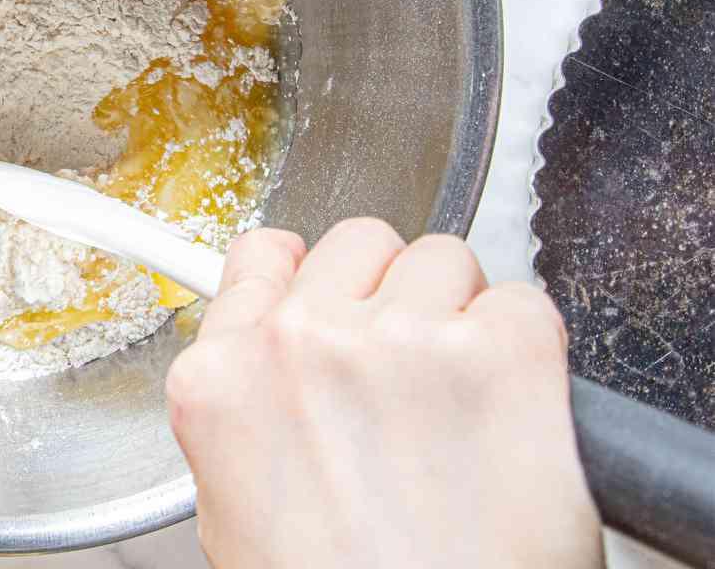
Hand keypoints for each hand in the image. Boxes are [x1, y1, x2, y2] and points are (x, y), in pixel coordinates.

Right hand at [166, 218, 603, 568]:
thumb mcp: (240, 512)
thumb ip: (248, 406)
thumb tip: (272, 359)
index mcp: (225, 381)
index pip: (263, 253)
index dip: (312, 278)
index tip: (336, 299)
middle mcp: (303, 341)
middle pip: (363, 245)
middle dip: (392, 297)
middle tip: (415, 378)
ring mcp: (402, 339)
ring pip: (445, 259)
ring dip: (461, 318)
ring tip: (468, 409)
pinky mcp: (501, 352)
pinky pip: (524, 303)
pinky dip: (531, 354)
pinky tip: (515, 417)